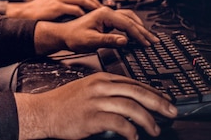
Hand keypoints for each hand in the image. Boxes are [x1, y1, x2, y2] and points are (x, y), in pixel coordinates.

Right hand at [6, 0, 101, 19]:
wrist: (27, 12)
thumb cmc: (40, 8)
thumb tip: (78, 4)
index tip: (97, 4)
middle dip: (94, 2)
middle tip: (101, 9)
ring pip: (82, 0)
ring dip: (92, 7)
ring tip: (97, 13)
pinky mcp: (58, 6)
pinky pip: (75, 9)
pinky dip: (82, 13)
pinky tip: (86, 18)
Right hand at [15, 72, 177, 139]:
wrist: (43, 111)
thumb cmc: (63, 103)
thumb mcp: (86, 89)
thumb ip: (107, 91)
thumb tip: (130, 101)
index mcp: (100, 78)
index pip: (133, 82)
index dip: (153, 92)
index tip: (165, 101)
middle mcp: (100, 87)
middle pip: (137, 92)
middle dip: (158, 103)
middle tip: (171, 112)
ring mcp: (96, 101)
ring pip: (131, 107)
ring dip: (147, 120)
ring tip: (154, 129)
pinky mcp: (92, 117)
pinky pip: (119, 123)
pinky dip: (131, 131)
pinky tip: (134, 137)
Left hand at [35, 7, 158, 54]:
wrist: (63, 34)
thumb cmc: (73, 37)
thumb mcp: (91, 41)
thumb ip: (108, 40)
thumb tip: (125, 41)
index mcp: (104, 14)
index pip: (127, 24)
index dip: (138, 35)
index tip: (147, 44)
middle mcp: (106, 12)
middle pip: (131, 19)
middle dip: (143, 31)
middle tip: (154, 41)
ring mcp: (106, 15)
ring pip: (128, 18)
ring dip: (139, 27)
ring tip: (149, 37)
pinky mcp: (105, 20)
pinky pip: (123, 21)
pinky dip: (132, 27)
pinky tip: (136, 34)